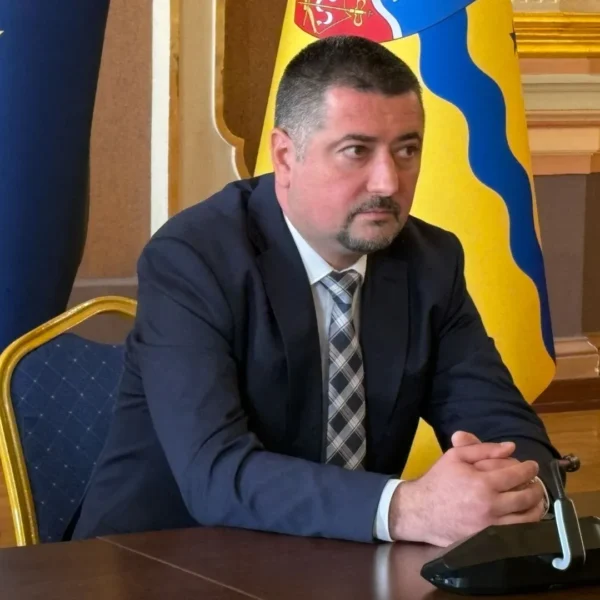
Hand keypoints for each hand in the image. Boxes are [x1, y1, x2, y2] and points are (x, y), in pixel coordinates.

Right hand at [389, 432, 545, 545]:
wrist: (421, 510)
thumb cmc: (439, 480)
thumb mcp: (456, 456)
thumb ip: (484, 449)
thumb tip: (511, 447)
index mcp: (482, 483)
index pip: (517, 474)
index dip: (529, 469)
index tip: (532, 465)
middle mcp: (491, 506)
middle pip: (526, 497)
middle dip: (536, 487)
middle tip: (536, 482)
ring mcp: (491, 526)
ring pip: (527, 519)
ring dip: (536, 507)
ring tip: (536, 499)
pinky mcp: (489, 539)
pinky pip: (517, 532)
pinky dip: (527, 523)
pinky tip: (525, 515)